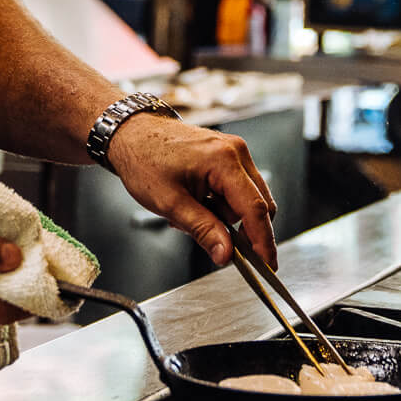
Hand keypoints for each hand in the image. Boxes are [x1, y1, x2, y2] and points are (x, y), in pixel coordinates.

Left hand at [105, 117, 277, 267]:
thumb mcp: (171, 203)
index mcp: (224, 160)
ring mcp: (233, 151)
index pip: (255, 208)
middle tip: (210, 239)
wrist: (132, 134)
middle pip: (257, 204)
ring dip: (223, 216)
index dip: (263, 241)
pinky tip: (196, 202)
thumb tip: (226, 254)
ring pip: (246, 200)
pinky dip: (220, 203)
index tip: (268, 266)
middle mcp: (235, 152)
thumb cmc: (144, 160)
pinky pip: (236, 189)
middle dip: (236, 228)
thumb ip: (203, 230)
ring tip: (189, 212)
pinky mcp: (227, 155)